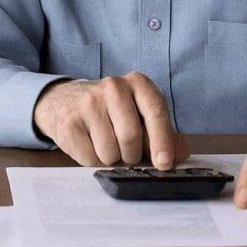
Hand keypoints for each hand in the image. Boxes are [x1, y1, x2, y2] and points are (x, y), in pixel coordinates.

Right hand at [32, 72, 190, 167]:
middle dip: (132, 156)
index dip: (161, 141)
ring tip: (107, 145)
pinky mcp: (70, 123)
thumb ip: (164, 133)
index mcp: (137, 83)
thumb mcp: (140, 114)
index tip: (164, 163)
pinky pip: (90, 159)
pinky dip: (94, 162)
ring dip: (112, 160)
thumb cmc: (112, 112)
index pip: (155, 111)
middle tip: (128, 154)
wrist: (63, 101)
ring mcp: (88, 103)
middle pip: (131, 136)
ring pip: (110, 152)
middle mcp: (112, 87)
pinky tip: (90, 145)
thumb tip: (183, 150)